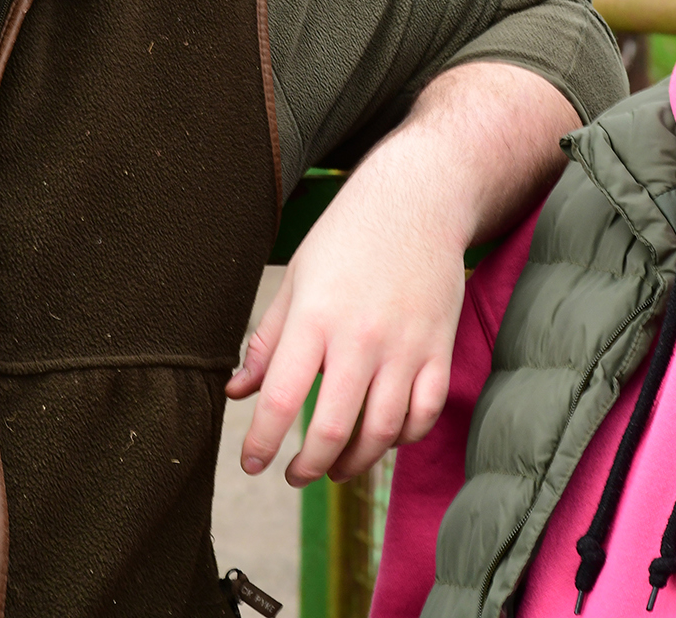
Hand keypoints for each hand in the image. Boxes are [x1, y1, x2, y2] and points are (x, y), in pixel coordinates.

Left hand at [228, 164, 463, 484]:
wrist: (417, 200)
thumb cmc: (347, 237)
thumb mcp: (296, 279)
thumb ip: (267, 341)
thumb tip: (237, 392)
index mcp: (315, 317)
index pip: (280, 399)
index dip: (262, 443)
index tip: (252, 463)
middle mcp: (360, 337)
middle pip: (331, 429)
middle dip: (307, 467)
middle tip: (294, 475)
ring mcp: (405, 346)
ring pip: (381, 433)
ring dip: (354, 463)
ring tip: (335, 468)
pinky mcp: (439, 350)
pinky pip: (423, 415)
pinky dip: (401, 439)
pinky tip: (381, 438)